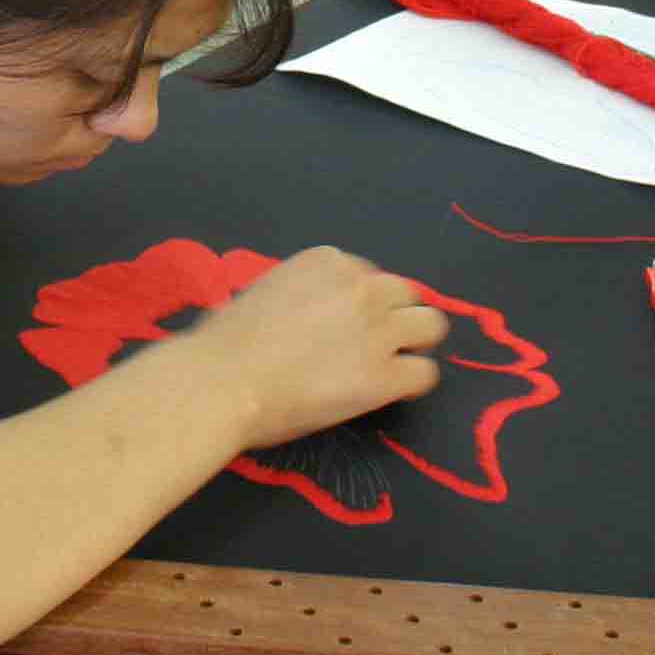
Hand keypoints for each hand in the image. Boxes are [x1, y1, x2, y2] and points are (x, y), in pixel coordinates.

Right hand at [186, 245, 447, 450]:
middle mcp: (361, 287)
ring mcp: (378, 331)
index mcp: (328, 261)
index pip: (368, 275)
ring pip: (431, 326)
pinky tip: (392, 392)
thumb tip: (303, 314)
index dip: (361, 303)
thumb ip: (298, 293)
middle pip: (406, 294)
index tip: (344, 326)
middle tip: (374, 345)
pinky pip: (425, 373)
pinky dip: (413, 383)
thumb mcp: (265, 291)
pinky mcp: (385, 376)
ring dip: (415, 343)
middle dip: (395, 316)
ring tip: (394, 365)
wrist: (224, 381)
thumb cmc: (225, 341)